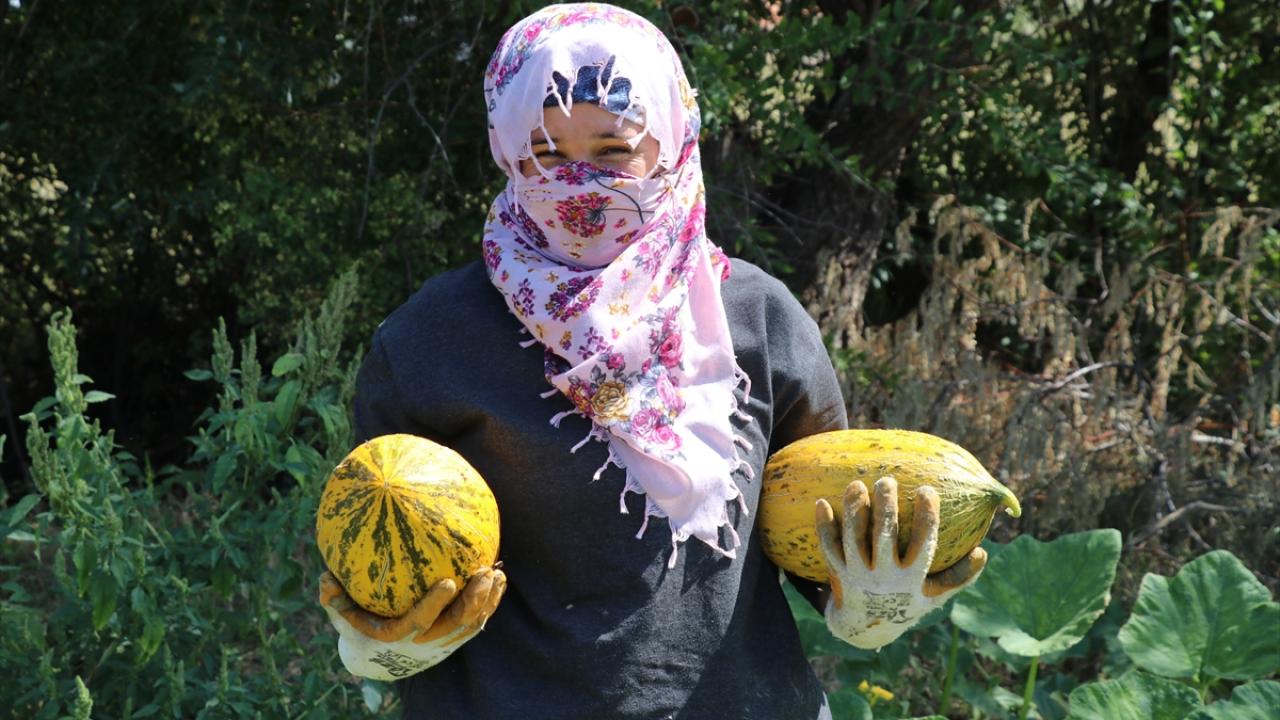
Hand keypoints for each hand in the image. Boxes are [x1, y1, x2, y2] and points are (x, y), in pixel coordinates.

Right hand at [318, 567, 505, 679]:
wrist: (380, 659)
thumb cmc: (359, 628)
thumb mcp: (342, 616)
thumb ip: (333, 600)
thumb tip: (325, 578)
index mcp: (399, 636)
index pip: (420, 622)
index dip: (435, 605)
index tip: (448, 581)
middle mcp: (424, 644)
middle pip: (455, 625)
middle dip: (473, 601)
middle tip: (484, 572)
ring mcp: (442, 645)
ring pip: (471, 626)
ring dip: (487, 602)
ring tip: (498, 574)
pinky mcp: (455, 642)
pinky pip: (477, 624)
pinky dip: (490, 605)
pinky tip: (499, 581)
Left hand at [815, 476, 985, 648]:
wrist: (865, 627)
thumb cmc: (905, 604)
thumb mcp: (935, 597)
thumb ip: (960, 577)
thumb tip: (983, 552)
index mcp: (911, 578)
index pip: (923, 543)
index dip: (926, 516)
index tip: (927, 489)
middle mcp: (884, 576)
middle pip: (884, 536)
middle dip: (885, 507)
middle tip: (887, 481)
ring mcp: (858, 574)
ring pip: (853, 538)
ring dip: (854, 511)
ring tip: (856, 484)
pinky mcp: (838, 572)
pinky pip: (829, 546)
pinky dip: (825, 526)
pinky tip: (822, 502)